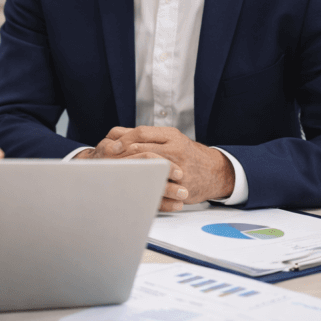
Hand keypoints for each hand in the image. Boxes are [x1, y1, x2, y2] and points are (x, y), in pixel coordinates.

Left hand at [76, 126, 234, 208]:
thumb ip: (145, 137)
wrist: (214, 172)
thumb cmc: (186, 154)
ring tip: (114, 174)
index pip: (141, 133)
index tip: (109, 146)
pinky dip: (143, 185)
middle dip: (121, 156)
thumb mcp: (170, 139)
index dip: (123, 140)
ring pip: (148, 168)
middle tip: (106, 161)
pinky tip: (130, 187)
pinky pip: (159, 186)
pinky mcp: (182, 186)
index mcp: (171, 135)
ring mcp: (179, 168)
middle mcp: (176, 149)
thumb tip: (114, 135)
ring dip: (129, 171)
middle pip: (142, 149)